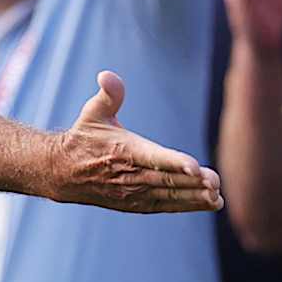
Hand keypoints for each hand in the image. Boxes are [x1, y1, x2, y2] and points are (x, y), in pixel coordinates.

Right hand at [52, 72, 222, 212]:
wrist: (63, 172)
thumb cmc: (84, 138)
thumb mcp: (93, 112)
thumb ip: (109, 94)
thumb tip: (107, 75)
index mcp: (124, 151)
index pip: (153, 157)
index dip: (175, 162)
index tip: (196, 167)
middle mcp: (130, 176)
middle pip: (166, 180)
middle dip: (193, 183)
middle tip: (216, 182)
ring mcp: (133, 193)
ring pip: (169, 195)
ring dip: (195, 198)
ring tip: (217, 198)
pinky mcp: (136, 204)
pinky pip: (166, 206)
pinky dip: (187, 206)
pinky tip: (208, 203)